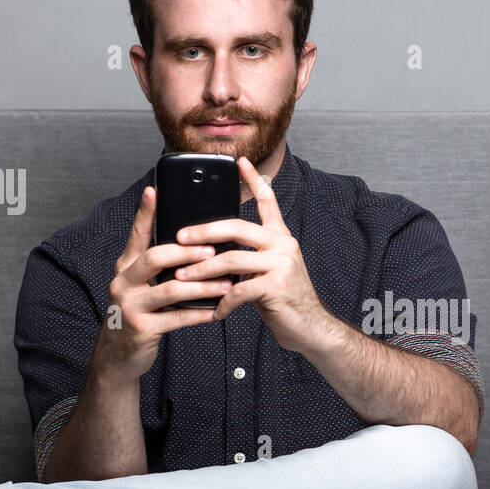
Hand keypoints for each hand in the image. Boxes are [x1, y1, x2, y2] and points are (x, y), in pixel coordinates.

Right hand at [96, 185, 234, 380]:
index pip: (136, 234)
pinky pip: (176, 319)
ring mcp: (130, 306)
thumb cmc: (139, 312)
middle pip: (155, 257)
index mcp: (126, 267)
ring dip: (202, 286)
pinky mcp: (141, 329)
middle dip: (186, 252)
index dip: (145, 213)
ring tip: (227, 283)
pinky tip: (217, 311)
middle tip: (214, 250)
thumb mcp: (142, 285)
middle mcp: (124, 282)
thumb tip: (192, 243)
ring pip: (170, 289)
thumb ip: (159, 266)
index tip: (155, 190)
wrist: (118, 354)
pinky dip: (199, 314)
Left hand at [173, 156, 334, 353]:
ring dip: (202, 270)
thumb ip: (251, 255)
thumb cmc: (284, 299)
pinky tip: (215, 310)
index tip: (240, 162)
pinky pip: (239, 290)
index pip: (267, 201)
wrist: (309, 326)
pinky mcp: (276, 286)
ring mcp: (281, 264)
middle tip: (180, 237)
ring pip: (232, 259)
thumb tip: (216, 250)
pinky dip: (223, 302)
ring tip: (182, 277)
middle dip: (204, 232)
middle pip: (237, 227)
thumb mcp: (269, 270)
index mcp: (280, 237)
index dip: (254, 180)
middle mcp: (283, 245)